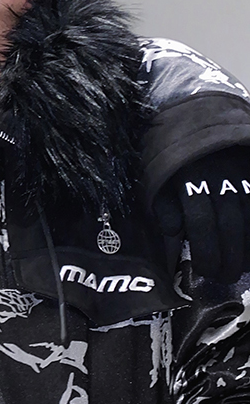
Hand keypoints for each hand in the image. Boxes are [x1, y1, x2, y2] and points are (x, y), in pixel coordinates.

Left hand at [154, 148, 249, 282]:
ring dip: (248, 250)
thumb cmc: (179, 162)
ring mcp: (243, 178)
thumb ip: (165, 208)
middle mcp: (220, 179)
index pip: (201, 222)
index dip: (204, 251)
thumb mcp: (162, 180)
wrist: (200, 126)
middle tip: (225, 277)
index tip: (204, 270)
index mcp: (191, 180)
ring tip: (242, 269)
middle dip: (228, 258)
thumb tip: (172, 233)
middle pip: (229, 226)